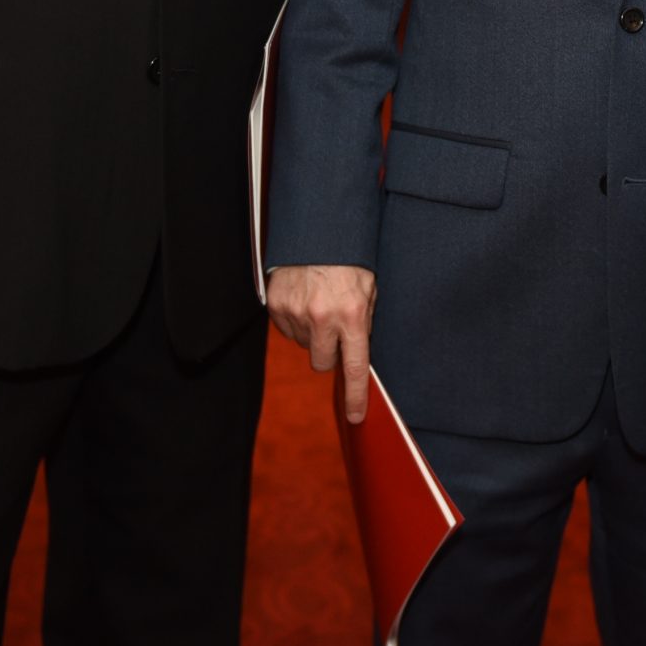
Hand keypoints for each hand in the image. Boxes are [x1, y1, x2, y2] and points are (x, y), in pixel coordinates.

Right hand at [267, 264, 376, 423]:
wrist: (317, 229)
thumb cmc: (349, 258)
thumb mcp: (368, 289)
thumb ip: (363, 322)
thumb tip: (357, 353)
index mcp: (352, 315)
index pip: (354, 367)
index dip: (355, 395)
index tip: (355, 415)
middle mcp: (323, 318)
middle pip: (322, 363)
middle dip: (329, 352)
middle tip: (334, 329)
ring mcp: (296, 313)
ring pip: (303, 345)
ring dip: (311, 333)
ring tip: (319, 302)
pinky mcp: (276, 305)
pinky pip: (286, 329)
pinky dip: (295, 320)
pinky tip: (304, 298)